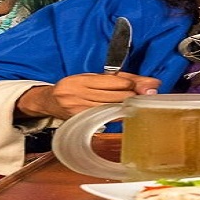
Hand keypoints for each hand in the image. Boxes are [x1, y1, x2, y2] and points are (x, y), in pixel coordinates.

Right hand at [15, 72, 160, 119]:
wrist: (49, 101)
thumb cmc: (76, 87)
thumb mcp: (93, 77)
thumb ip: (121, 78)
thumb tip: (150, 82)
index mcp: (81, 81)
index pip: (114, 82)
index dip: (133, 84)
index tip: (148, 84)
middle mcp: (78, 96)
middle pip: (116, 97)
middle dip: (135, 95)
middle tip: (149, 94)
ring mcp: (79, 112)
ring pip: (113, 109)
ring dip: (129, 106)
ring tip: (139, 103)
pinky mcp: (82, 123)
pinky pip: (106, 119)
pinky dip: (119, 115)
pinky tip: (126, 113)